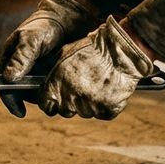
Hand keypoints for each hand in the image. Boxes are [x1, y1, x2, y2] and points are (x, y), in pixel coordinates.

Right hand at [0, 0, 97, 116]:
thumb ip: (21, 57)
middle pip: (24, 94)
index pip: (5, 85)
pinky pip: (57, 90)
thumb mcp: (32, 38)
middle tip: (48, 102)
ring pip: (42, 94)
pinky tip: (70, 91)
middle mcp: (26, 69)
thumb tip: (8, 78)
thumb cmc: (47, 23)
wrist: (73, 16)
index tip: (20, 112)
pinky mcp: (58, 75)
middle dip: (35, 100)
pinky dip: (62, 94)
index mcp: (12, 60)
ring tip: (62, 95)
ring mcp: (42, 73)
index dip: (10, 100)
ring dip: (50, 98)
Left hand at [38, 16, 155, 119]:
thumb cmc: (91, 49)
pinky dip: (105, 106)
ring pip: (84, 112)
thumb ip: (54, 73)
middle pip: (65, 111)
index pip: (46, 105)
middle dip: (69, 103)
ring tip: (96, 85)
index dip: (50, 103)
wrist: (118, 51)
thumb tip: (48, 82)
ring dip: (88, 103)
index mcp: (57, 86)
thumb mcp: (64, 54)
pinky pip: (102, 114)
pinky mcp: (107, 110)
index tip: (54, 100)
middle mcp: (71, 99)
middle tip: (80, 88)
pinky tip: (107, 90)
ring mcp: (89, 106)